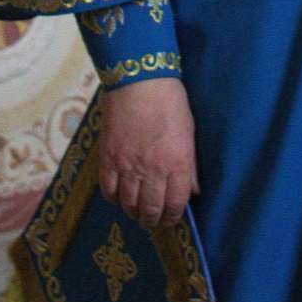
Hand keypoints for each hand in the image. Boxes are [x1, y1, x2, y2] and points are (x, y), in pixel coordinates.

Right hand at [98, 76, 198, 228]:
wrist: (139, 80)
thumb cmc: (170, 101)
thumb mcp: (188, 131)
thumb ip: (190, 165)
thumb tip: (193, 190)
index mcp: (177, 163)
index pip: (176, 204)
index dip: (173, 217)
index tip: (171, 219)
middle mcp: (153, 170)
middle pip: (151, 209)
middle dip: (152, 220)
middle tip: (152, 221)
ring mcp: (128, 166)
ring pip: (129, 204)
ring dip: (133, 212)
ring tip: (136, 213)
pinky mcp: (108, 158)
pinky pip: (108, 190)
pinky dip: (114, 198)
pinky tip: (118, 197)